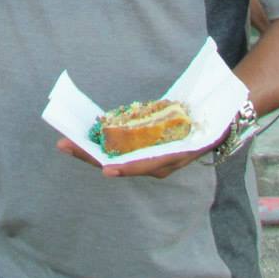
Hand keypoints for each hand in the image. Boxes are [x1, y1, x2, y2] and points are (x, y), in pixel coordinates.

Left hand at [55, 136, 208, 178]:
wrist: (214, 127)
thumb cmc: (205, 126)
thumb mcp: (198, 128)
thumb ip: (187, 124)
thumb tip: (181, 107)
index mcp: (171, 159)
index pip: (143, 166)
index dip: (125, 168)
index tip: (106, 170)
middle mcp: (156, 163)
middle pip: (118, 163)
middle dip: (90, 156)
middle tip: (64, 145)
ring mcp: (147, 159)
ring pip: (114, 158)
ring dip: (90, 151)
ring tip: (68, 142)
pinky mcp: (141, 151)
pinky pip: (118, 152)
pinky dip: (101, 146)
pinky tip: (85, 139)